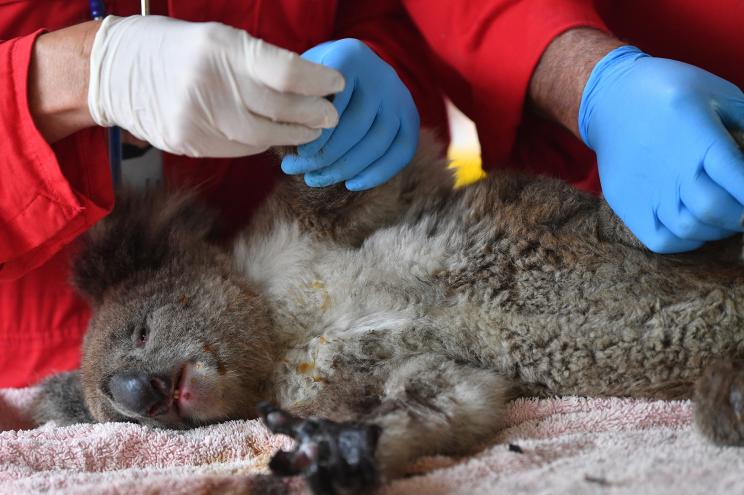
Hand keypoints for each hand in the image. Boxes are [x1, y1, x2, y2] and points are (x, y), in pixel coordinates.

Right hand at [88, 16, 343, 156]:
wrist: (113, 72)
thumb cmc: (175, 48)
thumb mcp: (218, 38)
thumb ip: (260, 60)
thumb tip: (308, 81)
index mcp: (219, 47)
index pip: (285, 72)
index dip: (318, 82)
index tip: (336, 84)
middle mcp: (208, 83)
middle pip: (278, 109)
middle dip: (313, 114)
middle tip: (331, 115)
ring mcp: (196, 117)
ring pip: (262, 137)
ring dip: (294, 135)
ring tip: (312, 130)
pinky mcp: (189, 143)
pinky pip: (240, 148)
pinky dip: (264, 144)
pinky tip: (276, 136)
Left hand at [280, 39, 419, 190]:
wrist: (355, 68)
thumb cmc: (317, 78)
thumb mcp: (302, 75)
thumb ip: (295, 97)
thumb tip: (286, 133)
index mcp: (351, 56)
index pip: (334, 102)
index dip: (316, 134)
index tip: (297, 154)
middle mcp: (381, 74)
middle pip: (357, 126)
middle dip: (327, 155)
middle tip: (299, 171)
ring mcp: (400, 96)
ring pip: (378, 142)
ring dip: (346, 168)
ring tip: (316, 179)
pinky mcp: (411, 117)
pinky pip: (402, 152)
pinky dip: (377, 173)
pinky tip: (351, 184)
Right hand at [579, 46, 743, 252]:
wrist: (610, 98)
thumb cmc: (671, 93)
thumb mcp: (719, 94)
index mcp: (699, 137)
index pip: (740, 181)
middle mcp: (671, 168)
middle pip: (716, 210)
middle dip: (741, 217)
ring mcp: (646, 189)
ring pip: (691, 229)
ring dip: (716, 228)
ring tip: (723, 216)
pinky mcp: (627, 203)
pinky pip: (662, 241)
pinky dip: (686, 241)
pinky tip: (695, 226)